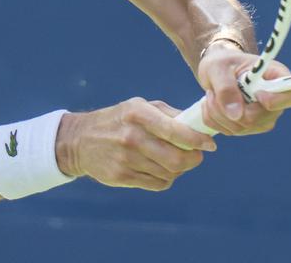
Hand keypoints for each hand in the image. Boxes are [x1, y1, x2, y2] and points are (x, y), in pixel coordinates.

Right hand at [55, 97, 216, 190]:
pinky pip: (157, 184)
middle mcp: (131, 136)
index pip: (175, 131)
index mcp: (138, 113)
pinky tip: (159, 168)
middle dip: (193, 159)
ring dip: (179, 169)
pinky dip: (166, 178)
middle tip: (195, 156)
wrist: (80, 140)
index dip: (197, 140)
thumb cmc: (118, 119)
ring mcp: (125, 158)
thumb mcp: (140, 106)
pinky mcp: (121, 176)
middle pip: (176, 159)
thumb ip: (169, 114)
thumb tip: (198, 124)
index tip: (210, 145)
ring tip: (174, 159)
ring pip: (169, 173)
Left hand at [197, 45, 290, 134]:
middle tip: (216, 91)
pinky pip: (231, 131)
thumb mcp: (217, 67)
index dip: (277, 100)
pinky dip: (216, 119)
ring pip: (241, 127)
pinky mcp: (251, 127)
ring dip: (219, 113)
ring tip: (214, 94)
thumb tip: (236, 115)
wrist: (216, 71)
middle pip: (259, 119)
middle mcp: (275, 100)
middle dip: (231, 108)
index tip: (257, 94)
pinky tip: (214, 104)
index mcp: (276, 76)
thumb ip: (226, 88)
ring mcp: (264, 116)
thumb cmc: (222, 62)